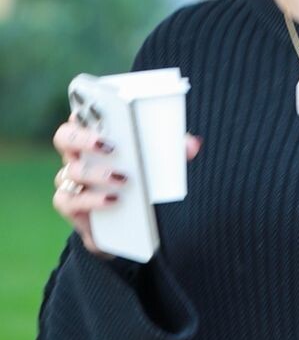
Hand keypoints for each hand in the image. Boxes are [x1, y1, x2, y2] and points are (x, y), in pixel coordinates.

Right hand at [51, 124, 201, 258]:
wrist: (129, 230)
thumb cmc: (139, 188)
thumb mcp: (157, 168)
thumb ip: (172, 153)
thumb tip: (193, 144)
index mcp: (93, 142)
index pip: (79, 119)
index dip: (82, 112)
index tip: (97, 109)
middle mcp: (76, 158)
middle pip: (65, 138)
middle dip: (83, 138)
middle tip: (108, 145)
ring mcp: (71, 182)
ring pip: (71, 171)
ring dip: (97, 173)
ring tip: (123, 179)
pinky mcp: (71, 208)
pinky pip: (69, 200)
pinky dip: (91, 200)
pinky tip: (113, 200)